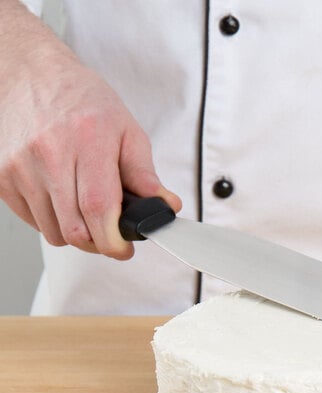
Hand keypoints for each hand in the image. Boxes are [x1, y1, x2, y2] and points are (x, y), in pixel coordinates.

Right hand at [0, 2, 180, 258]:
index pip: (99, 208)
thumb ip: (145, 173)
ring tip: (89, 214)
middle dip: (99, 244)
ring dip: (76, 234)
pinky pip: (32, 222)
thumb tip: (166, 206)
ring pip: (53, 232)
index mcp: (87, 142)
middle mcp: (49, 155)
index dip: (114, 240)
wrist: (31, 74)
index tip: (124, 249)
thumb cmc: (82, 100)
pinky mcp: (2, 177)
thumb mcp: (126, 130)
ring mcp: (20, 167)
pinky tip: (64, 203)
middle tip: (112, 236)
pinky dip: (53, 223)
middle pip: (75, 229)